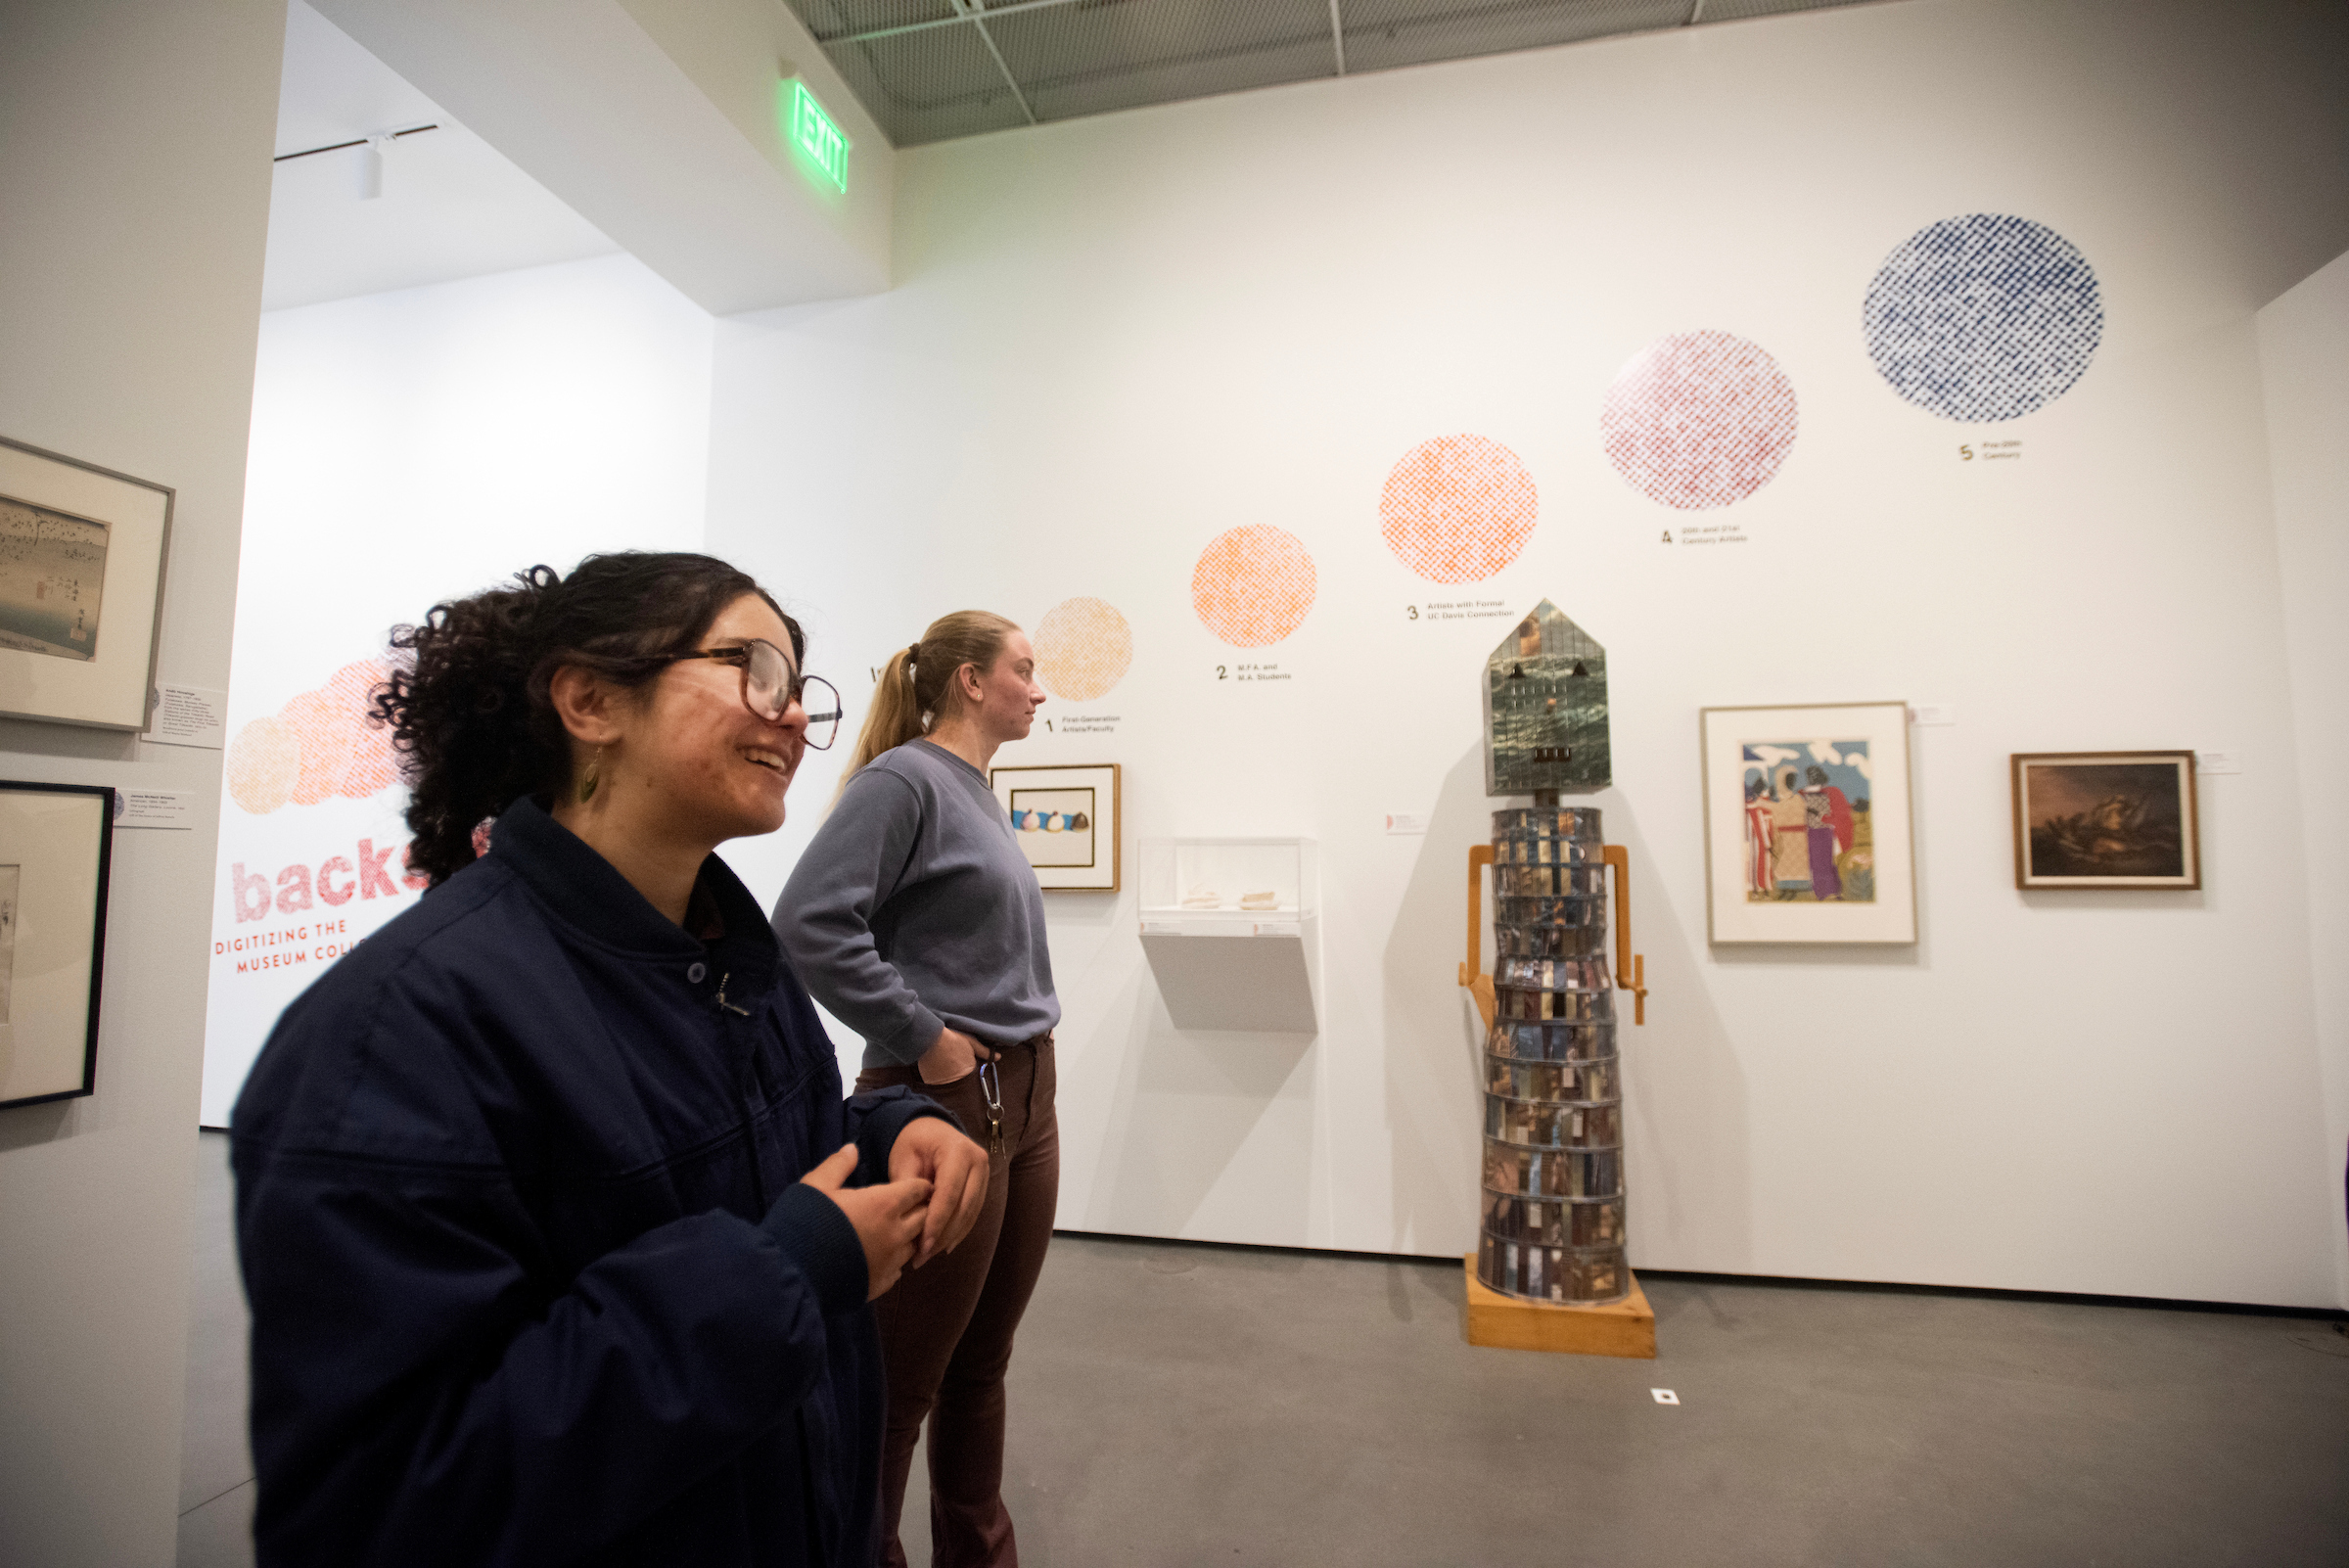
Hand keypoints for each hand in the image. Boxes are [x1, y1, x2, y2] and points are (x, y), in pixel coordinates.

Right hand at [798, 1144, 930, 1299]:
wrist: (792, 1272)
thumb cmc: (804, 1223)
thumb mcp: (816, 1185)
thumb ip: (838, 1165)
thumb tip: (852, 1148)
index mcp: (883, 1205)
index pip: (918, 1190)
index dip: (920, 1186)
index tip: (919, 1185)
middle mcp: (895, 1233)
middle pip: (925, 1217)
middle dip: (921, 1209)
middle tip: (913, 1206)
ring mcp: (891, 1262)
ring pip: (914, 1245)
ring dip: (910, 1237)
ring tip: (897, 1232)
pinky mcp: (881, 1284)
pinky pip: (898, 1270)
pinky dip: (894, 1262)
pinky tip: (882, 1258)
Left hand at [889, 1116, 989, 1266]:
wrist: (928, 1129)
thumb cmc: (912, 1144)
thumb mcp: (904, 1160)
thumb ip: (909, 1189)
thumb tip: (913, 1220)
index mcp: (957, 1150)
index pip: (949, 1194)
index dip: (936, 1223)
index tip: (922, 1246)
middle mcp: (978, 1160)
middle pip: (964, 1206)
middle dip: (943, 1235)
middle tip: (922, 1257)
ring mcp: (984, 1172)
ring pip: (971, 1213)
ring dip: (951, 1237)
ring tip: (928, 1255)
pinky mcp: (983, 1184)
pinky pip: (973, 1212)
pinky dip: (959, 1230)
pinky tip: (943, 1245)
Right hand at [917, 1025, 993, 1084]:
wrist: (930, 1038)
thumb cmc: (952, 1039)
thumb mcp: (971, 1042)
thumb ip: (985, 1052)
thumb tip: (998, 1057)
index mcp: (969, 1070)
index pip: (970, 1073)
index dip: (965, 1065)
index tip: (959, 1058)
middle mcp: (957, 1080)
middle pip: (958, 1079)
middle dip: (956, 1072)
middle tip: (949, 1060)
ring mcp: (942, 1082)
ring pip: (946, 1081)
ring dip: (945, 1075)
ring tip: (941, 1061)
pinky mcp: (930, 1082)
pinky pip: (934, 1081)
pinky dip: (934, 1075)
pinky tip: (933, 1064)